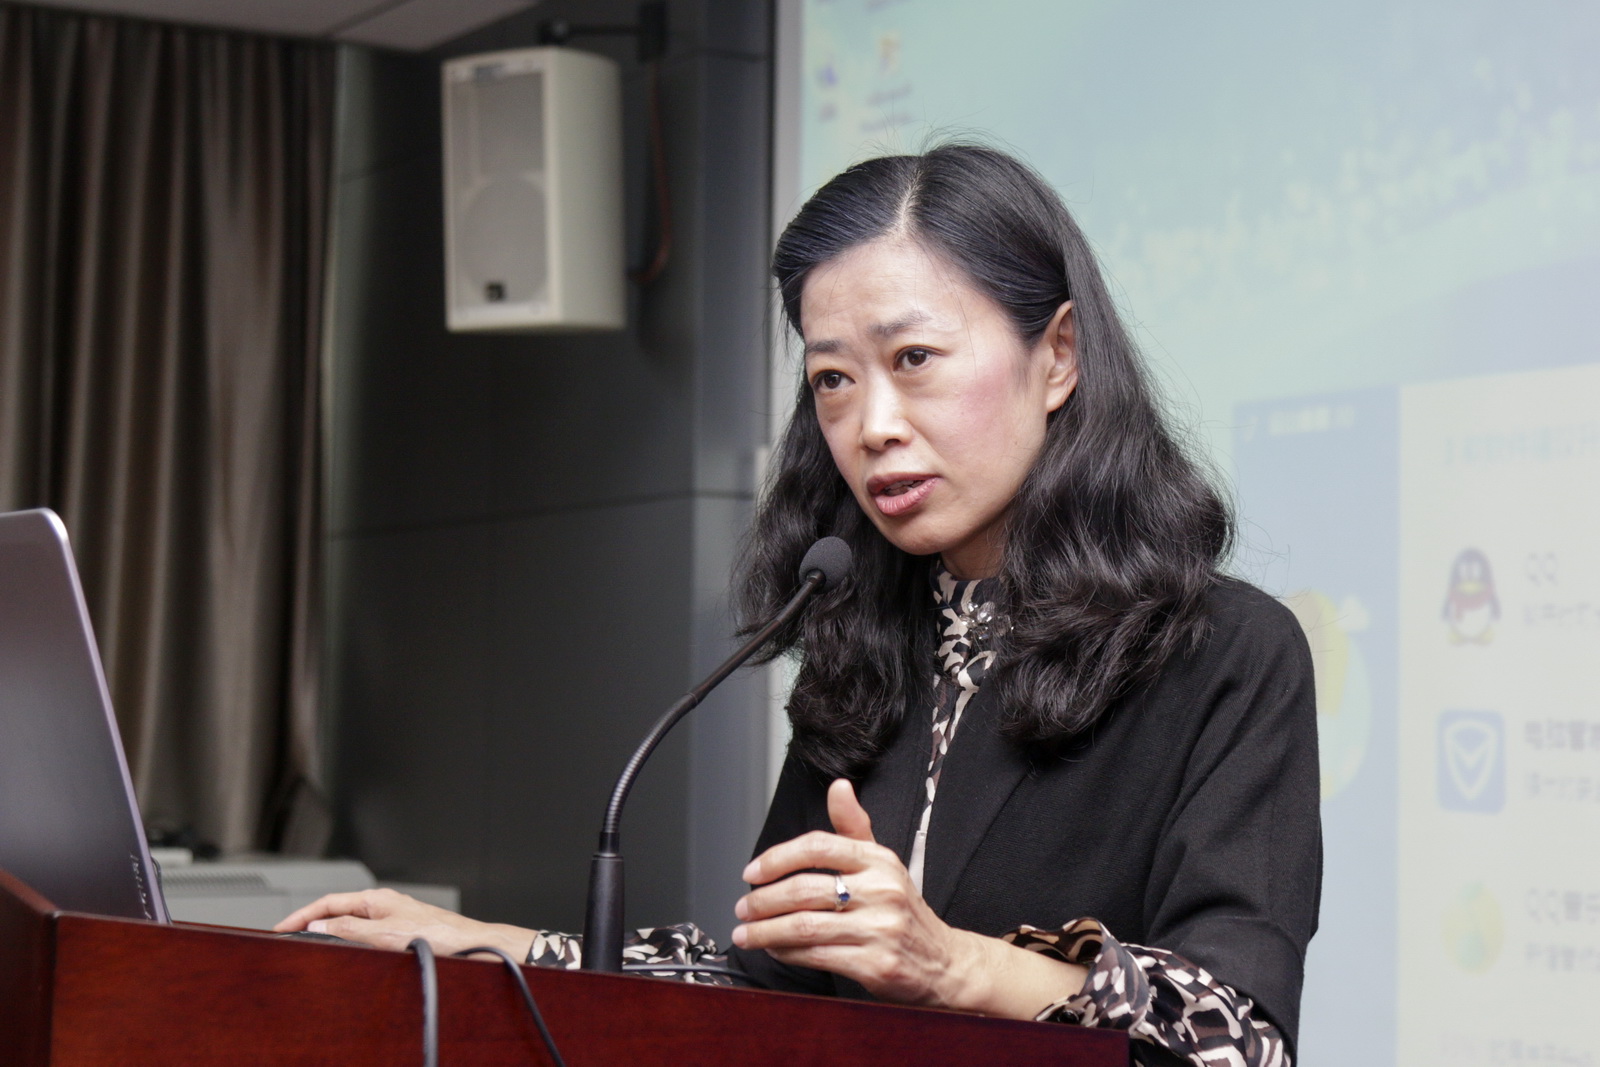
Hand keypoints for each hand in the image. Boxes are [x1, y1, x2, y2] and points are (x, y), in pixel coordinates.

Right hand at [274, 888, 532, 958]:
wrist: (468, 945)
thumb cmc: (436, 935)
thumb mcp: (384, 933)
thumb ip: (350, 928)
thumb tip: (319, 925)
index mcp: (377, 898)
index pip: (329, 902)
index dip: (302, 914)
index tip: (281, 925)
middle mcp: (383, 904)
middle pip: (337, 909)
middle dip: (310, 920)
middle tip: (288, 934)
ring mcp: (390, 917)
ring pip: (349, 921)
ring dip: (327, 929)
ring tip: (307, 939)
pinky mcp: (398, 931)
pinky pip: (362, 932)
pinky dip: (345, 938)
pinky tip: (342, 947)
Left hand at [732, 778, 973, 1006]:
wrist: (943, 962)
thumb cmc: (903, 909)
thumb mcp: (883, 862)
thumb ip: (854, 827)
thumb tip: (838, 787)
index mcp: (879, 860)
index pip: (818, 846)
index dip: (777, 858)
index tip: (752, 872)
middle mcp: (881, 890)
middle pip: (804, 889)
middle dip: (762, 900)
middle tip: (742, 907)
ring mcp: (879, 929)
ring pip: (804, 926)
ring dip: (765, 931)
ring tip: (746, 933)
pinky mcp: (875, 965)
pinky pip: (816, 956)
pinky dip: (787, 953)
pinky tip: (775, 949)